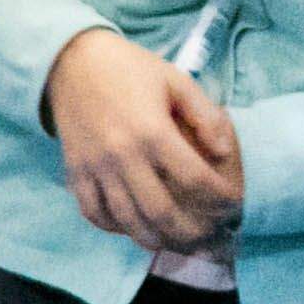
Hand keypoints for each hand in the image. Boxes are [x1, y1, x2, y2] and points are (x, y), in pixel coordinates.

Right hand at [43, 28, 241, 256]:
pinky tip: (132, 227)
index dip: (219, 198)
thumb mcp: (176, 80)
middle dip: (189, 232)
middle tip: (205, 236)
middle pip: (161, 212)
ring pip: (128, 220)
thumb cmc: (130, 69)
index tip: (231, 205)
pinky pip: (95, 213)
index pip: (194, 179)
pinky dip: (115, 227)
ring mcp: (96, 168)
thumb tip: (225, 153)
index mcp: (152, 131)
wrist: (72, 62)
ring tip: (174, 242)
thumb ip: (205, 116)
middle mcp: (123, 156)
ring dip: (155, 238)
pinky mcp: (76, 173)